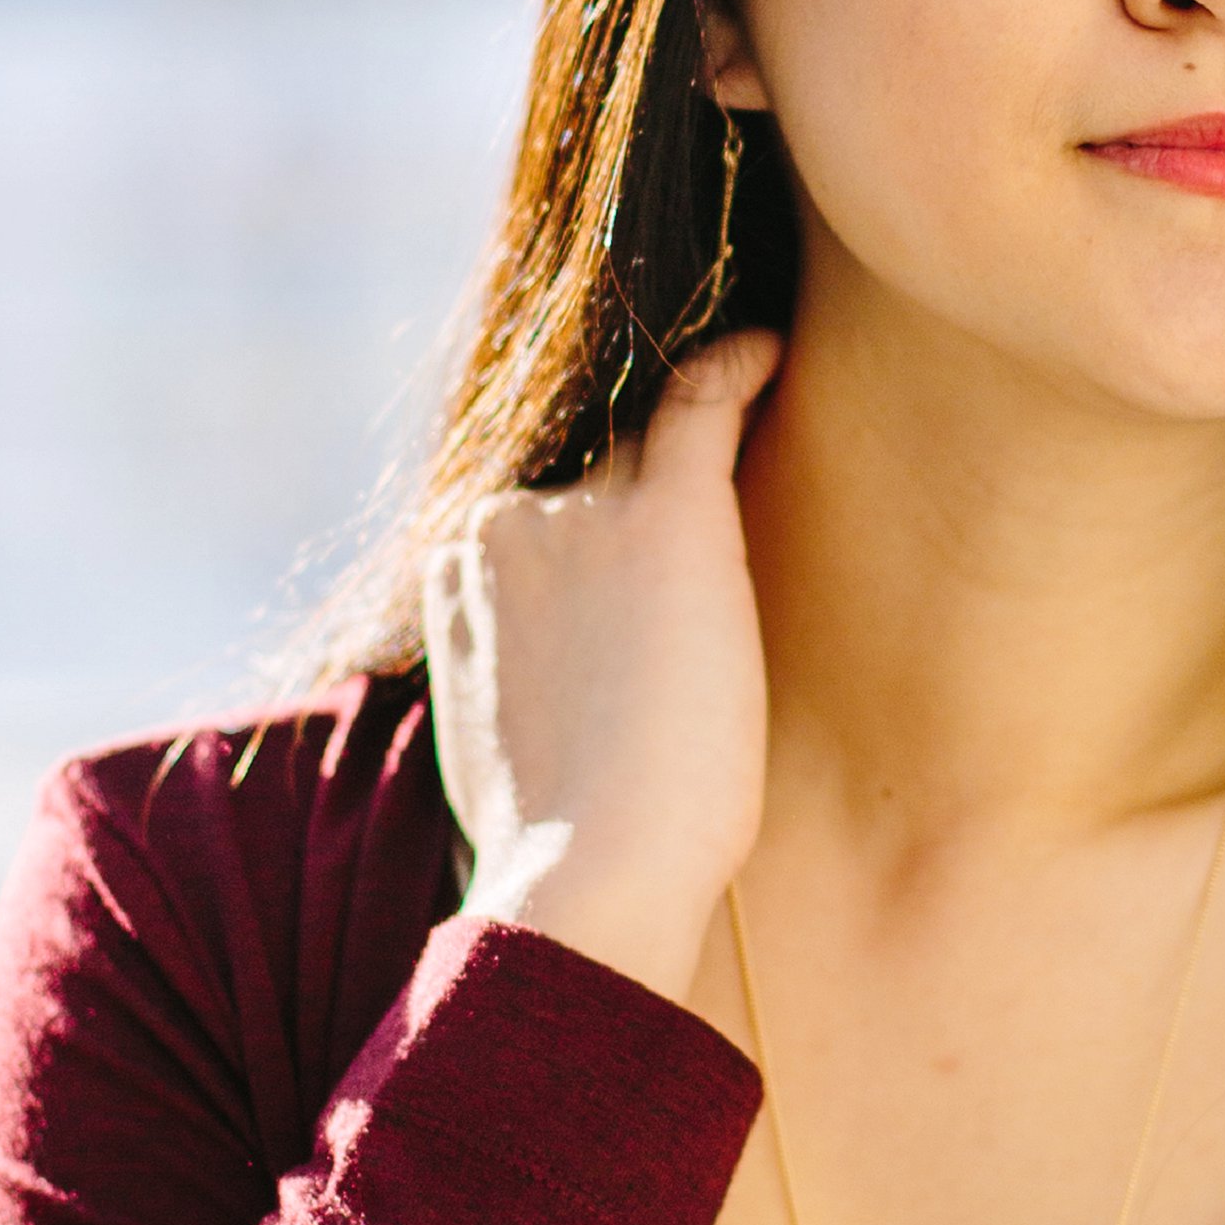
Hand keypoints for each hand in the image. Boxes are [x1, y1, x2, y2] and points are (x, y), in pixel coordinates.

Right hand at [421, 329, 781, 1003]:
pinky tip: (770, 348)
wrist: (591, 876)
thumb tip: (548, 681)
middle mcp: (504, 526)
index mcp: (455, 575)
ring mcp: (580, 515)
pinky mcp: (666, 522)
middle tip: (692, 578)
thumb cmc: (560, 845)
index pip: (540, 518)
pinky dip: (737, 367)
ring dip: (691, 483)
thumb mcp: (497, 739)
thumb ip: (511, 669)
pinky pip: (701, 405)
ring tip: (744, 494)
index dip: (593, 538)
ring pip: (650, 457)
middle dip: (637, 517)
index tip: (630, 566)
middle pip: (595, 478)